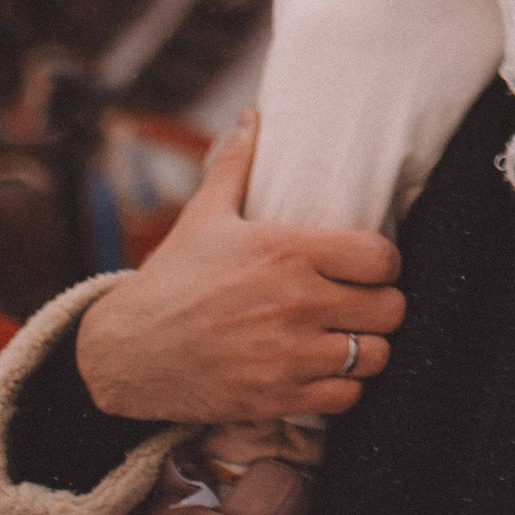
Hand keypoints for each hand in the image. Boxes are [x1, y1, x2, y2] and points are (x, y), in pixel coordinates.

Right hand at [75, 116, 403, 423]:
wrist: (123, 354)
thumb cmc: (170, 280)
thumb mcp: (205, 216)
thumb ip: (236, 164)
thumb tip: (253, 115)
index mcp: (287, 252)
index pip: (383, 257)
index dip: (383, 264)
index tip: (367, 268)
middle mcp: (296, 303)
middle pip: (391, 309)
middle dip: (381, 306)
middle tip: (362, 305)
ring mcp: (288, 356)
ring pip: (375, 356)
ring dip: (366, 348)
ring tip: (346, 338)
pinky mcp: (277, 398)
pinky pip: (346, 398)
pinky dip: (343, 388)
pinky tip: (323, 372)